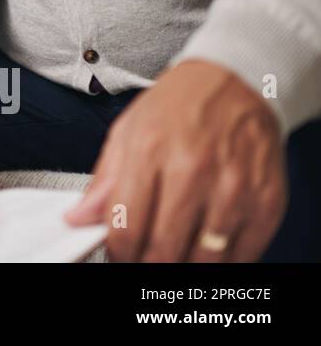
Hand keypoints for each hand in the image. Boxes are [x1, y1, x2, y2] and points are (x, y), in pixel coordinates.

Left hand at [64, 59, 286, 261]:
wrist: (236, 80)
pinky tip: (206, 249)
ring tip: (174, 253)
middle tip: (143, 257)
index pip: (126, 226)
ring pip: (203, 258)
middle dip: (147, 262)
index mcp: (149, 150)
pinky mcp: (266, 200)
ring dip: (184, 265)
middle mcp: (191, 170)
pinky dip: (222, 261)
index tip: (119, 252)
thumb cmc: (179, 104)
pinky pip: (242, 254)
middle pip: (163, 249)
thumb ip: (104, 180)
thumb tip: (79, 218)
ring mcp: (232, 188)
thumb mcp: (128, 130)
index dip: (118, 251)